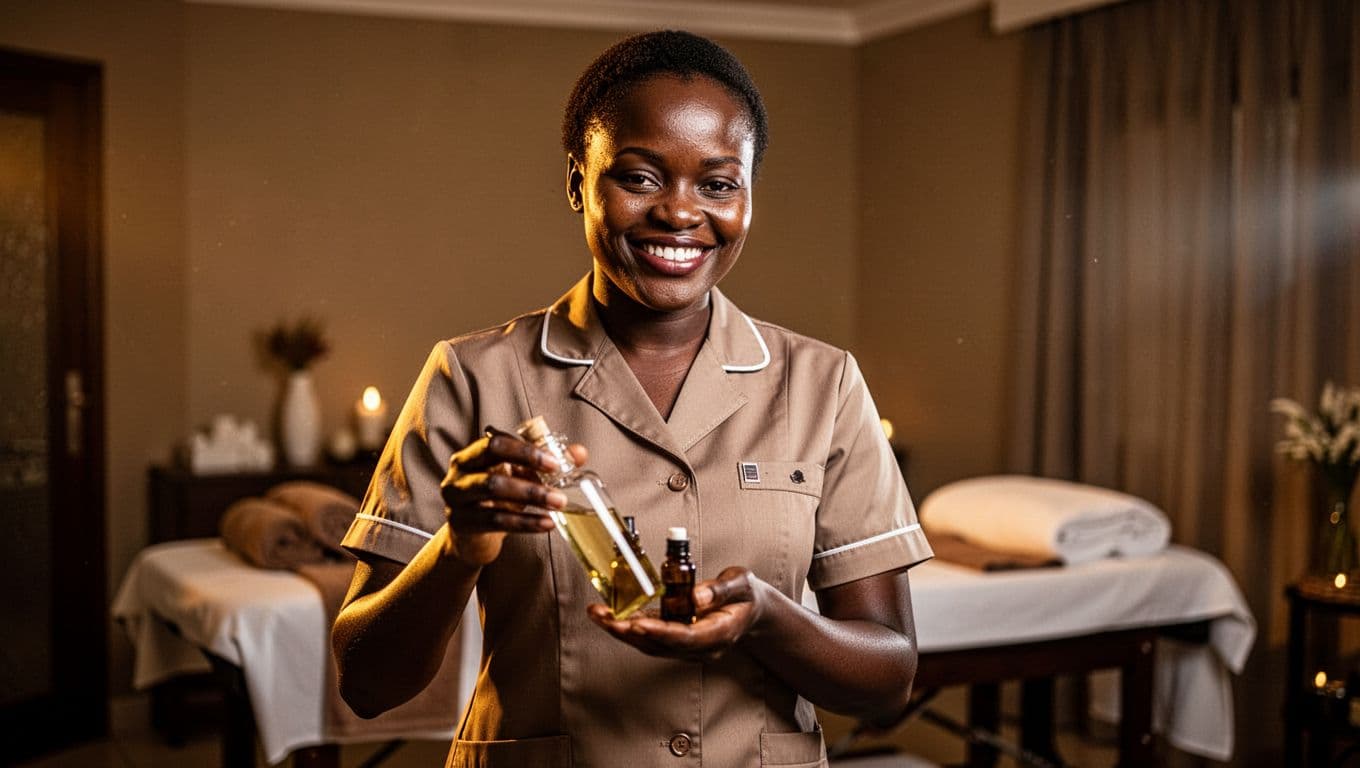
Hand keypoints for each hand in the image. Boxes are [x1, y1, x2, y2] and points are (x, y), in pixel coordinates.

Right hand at [439, 430, 585, 565]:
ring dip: (531, 494)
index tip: (555, 462)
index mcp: (473, 454)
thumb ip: (547, 464)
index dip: (527, 449)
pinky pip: (496, 519)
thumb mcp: (520, 480)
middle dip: (529, 465)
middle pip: (492, 456)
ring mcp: (457, 497)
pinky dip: (525, 522)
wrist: (473, 540)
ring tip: (559, 503)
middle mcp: (460, 471)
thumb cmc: (497, 502)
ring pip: (494, 487)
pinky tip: (546, 523)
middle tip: (558, 478)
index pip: (497, 441)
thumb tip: (579, 453)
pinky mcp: (462, 522)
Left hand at [586, 566, 764, 660]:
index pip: (687, 637)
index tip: (638, 622)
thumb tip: (695, 595)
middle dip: (629, 632)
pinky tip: (610, 614)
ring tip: (598, 614)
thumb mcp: (741, 583)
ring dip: (622, 631)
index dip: (661, 631)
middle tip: (604, 617)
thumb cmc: (745, 595)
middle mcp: (701, 647)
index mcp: (719, 634)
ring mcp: (688, 647)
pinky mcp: (676, 640)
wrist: (750, 610)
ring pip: (650, 644)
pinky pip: (650, 637)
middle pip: (661, 645)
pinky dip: (629, 626)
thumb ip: (721, 589)